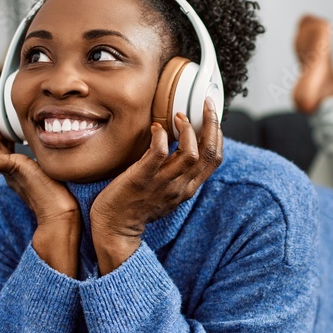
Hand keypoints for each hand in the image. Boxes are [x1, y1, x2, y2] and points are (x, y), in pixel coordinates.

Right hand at [0, 114, 80, 276]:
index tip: (15, 119)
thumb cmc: (68, 196)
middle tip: (4, 115)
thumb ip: (62, 158)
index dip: (5, 131)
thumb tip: (76, 143)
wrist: (63, 214)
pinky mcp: (10, 170)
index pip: (5, 146)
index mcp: (22, 169)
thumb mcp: (62, 168)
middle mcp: (12, 170)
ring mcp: (9, 171)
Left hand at [91, 98, 222, 274]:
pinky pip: (158, 154)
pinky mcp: (142, 179)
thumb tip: (178, 146)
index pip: (215, 159)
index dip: (218, 134)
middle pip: (209, 153)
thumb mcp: (166, 191)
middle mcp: (181, 186)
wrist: (115, 228)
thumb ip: (176, 173)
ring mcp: (163, 183)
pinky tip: (156, 128)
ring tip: (178, 116)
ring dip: (188, 130)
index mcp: (189, 188)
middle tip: (206, 104)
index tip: (211, 115)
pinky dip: (160, 137)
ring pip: (191, 154)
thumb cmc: (137, 206)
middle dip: (212, 124)